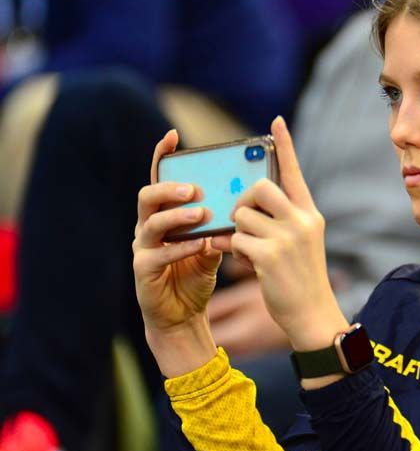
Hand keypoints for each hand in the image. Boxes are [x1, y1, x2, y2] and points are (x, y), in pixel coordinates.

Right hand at [132, 129, 221, 375]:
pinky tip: (200, 244)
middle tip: (196, 188)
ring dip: (178, 215)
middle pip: (149, 196)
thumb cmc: (197, 272)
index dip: (162, 156)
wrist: (184, 314)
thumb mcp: (214, 242)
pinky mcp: (143, 271)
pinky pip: (159, 255)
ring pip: (151, 222)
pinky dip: (181, 247)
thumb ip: (221, 221)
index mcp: (165, 213)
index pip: (161, 179)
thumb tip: (244, 197)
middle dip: (171, 188)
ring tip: (201, 213)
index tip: (173, 136)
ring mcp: (143, 248)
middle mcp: (149, 226)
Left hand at [211, 117, 348, 353]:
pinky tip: (244, 264)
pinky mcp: (270, 256)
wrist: (312, 315)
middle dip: (243, 201)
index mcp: (310, 213)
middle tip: (243, 218)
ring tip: (248, 249)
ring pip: (242, 215)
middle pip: (260, 188)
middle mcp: (302, 220)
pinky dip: (234, 251)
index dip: (284, 145)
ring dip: (237, 231)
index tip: (275, 122)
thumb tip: (244, 206)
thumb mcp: (299, 243)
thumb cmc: (301, 279)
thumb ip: (280, 220)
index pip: (294, 172)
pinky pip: (236, 240)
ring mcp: (287, 237)